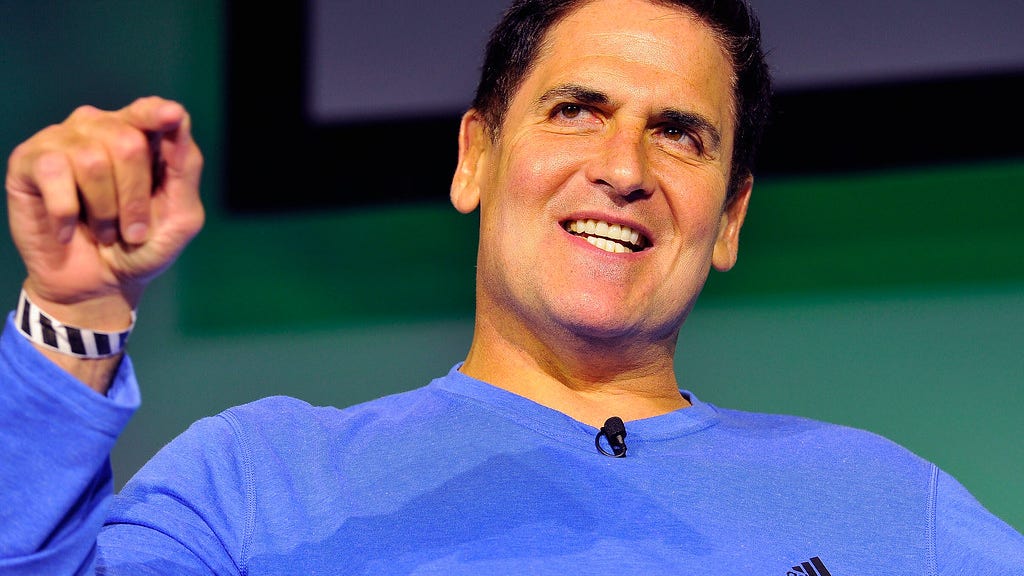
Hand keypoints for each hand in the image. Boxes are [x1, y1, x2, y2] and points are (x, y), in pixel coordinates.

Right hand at [5, 96, 203, 329]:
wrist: (98, 285)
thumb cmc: (142, 247)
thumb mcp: (179, 217)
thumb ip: (184, 168)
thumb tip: (179, 118)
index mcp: (141, 136)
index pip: (150, 111)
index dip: (159, 114)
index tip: (171, 117)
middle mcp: (101, 128)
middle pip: (127, 142)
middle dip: (135, 199)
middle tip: (132, 231)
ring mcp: (63, 140)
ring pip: (92, 160)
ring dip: (104, 211)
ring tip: (104, 230)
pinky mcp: (30, 160)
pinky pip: (54, 174)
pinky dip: (67, 213)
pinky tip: (69, 230)